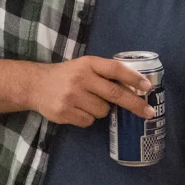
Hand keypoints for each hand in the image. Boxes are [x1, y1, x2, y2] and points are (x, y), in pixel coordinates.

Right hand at [29, 56, 152, 127]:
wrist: (35, 85)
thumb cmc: (67, 75)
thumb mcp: (84, 67)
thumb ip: (105, 73)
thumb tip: (135, 89)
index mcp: (88, 64)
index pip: (115, 69)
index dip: (133, 78)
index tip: (148, 87)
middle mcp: (80, 78)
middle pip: (115, 94)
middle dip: (135, 104)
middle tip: (149, 112)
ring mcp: (72, 96)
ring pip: (103, 111)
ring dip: (101, 110)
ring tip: (86, 102)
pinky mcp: (64, 112)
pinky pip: (89, 121)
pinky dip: (88, 118)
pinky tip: (77, 109)